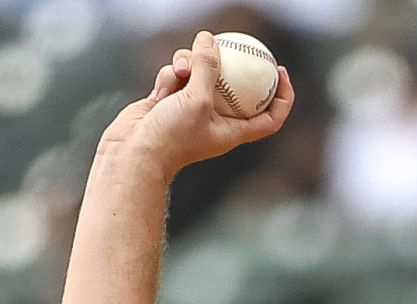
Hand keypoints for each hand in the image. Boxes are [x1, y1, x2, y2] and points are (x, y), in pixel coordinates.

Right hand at [96, 30, 294, 179]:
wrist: (133, 152)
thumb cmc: (171, 136)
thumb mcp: (197, 99)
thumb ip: (207, 67)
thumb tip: (209, 39)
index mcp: (234, 131)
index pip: (270, 118)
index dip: (282, 97)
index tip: (280, 72)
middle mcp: (215, 120)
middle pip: (233, 86)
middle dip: (228, 64)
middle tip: (231, 44)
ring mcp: (191, 109)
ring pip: (200, 73)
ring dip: (190, 65)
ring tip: (182, 70)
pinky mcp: (169, 100)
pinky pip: (177, 76)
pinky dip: (171, 76)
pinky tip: (162, 88)